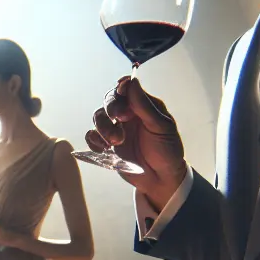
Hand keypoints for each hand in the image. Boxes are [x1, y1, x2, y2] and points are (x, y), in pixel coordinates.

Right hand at [86, 76, 187, 210]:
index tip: (121, 94)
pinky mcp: (106, 144)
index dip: (121, 89)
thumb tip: (132, 81)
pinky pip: (92, 136)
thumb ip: (144, 105)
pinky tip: (104, 148)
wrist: (161, 179)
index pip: (126, 89)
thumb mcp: (161, 127)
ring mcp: (115, 128)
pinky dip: (94, 140)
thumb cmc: (167, 150)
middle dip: (110, 109)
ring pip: (98, 117)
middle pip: (109, 101)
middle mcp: (127, 114)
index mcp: (143, 106)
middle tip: (118, 119)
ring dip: (103, 127)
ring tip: (116, 141)